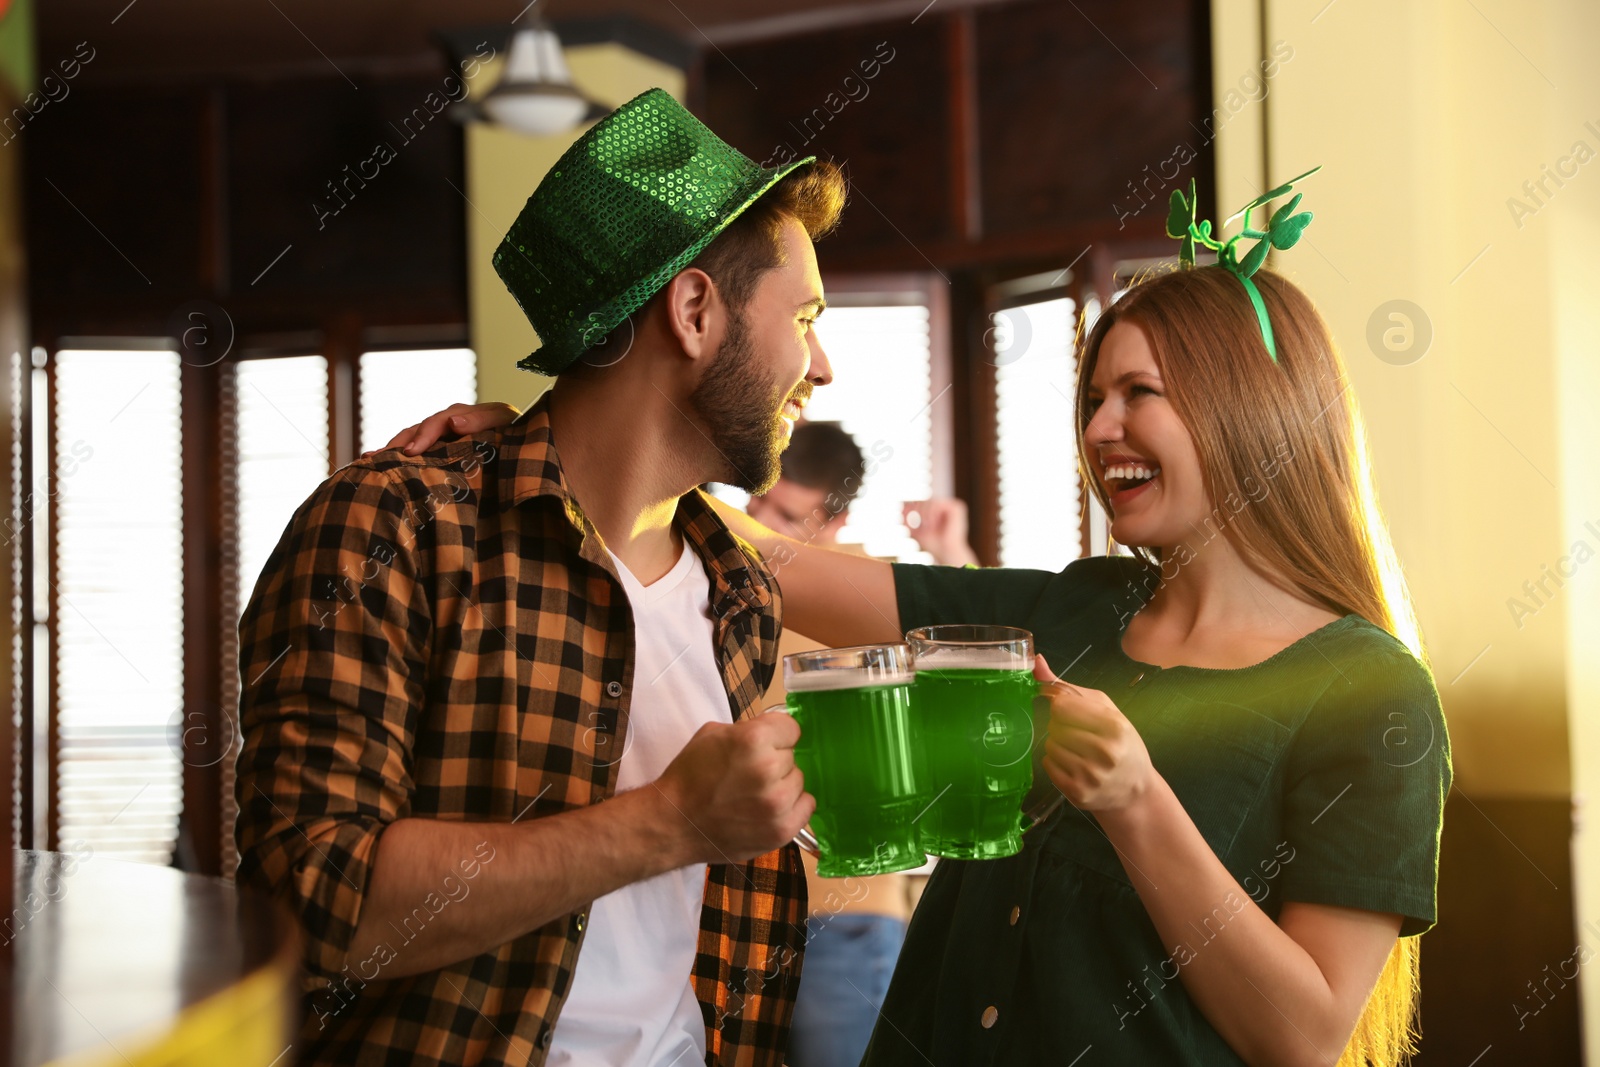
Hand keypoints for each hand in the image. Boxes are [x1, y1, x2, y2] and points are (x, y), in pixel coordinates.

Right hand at [372, 402, 522, 455]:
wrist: (529, 444)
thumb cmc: (518, 434)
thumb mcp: (505, 422)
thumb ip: (482, 420)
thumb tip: (453, 421)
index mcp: (465, 414)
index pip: (438, 421)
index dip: (424, 435)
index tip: (411, 452)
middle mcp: (451, 422)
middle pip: (418, 430)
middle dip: (398, 443)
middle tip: (378, 458)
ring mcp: (444, 436)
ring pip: (413, 439)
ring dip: (392, 450)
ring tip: (370, 460)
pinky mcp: (442, 450)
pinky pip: (418, 451)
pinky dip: (400, 457)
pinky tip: (380, 465)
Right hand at [652, 713, 814, 863]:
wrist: (674, 823)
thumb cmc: (690, 776)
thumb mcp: (713, 734)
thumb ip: (748, 729)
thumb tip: (774, 733)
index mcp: (753, 740)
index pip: (791, 728)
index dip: (775, 735)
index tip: (764, 744)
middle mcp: (769, 769)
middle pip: (793, 756)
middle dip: (775, 760)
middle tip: (750, 773)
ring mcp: (778, 803)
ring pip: (799, 782)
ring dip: (782, 785)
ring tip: (756, 794)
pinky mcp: (782, 830)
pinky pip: (806, 808)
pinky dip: (792, 807)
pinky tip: (770, 808)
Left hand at [901, 498, 979, 565]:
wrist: (946, 553)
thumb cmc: (933, 545)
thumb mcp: (916, 531)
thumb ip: (909, 520)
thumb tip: (900, 509)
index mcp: (940, 512)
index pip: (924, 504)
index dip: (913, 507)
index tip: (904, 513)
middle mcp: (947, 509)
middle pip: (927, 502)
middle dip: (919, 511)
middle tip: (917, 523)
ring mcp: (953, 508)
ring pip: (932, 502)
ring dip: (925, 513)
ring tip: (925, 526)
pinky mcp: (957, 508)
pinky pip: (940, 504)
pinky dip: (933, 512)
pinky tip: (932, 523)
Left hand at [1033, 655, 1154, 812]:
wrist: (1135, 790)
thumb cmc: (1122, 743)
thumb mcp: (1105, 709)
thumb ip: (1067, 687)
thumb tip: (1036, 661)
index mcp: (1114, 727)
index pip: (1061, 707)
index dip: (1063, 707)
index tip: (1074, 713)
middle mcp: (1104, 753)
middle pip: (1054, 726)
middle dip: (1061, 726)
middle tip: (1080, 734)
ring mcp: (1091, 776)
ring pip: (1049, 746)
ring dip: (1058, 744)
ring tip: (1078, 750)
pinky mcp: (1078, 793)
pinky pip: (1048, 765)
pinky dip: (1055, 761)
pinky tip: (1074, 764)